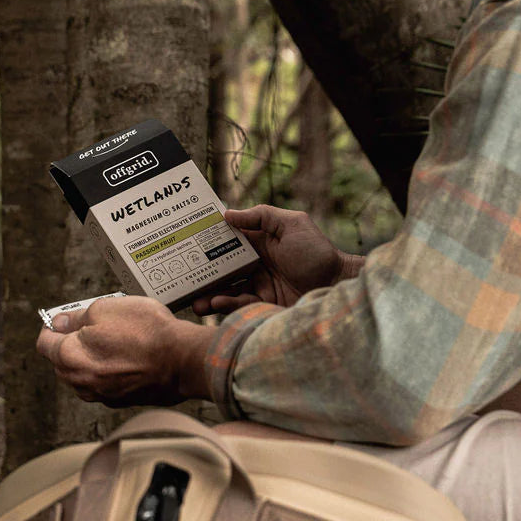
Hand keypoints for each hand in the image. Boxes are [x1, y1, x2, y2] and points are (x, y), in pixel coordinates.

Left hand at [35, 294, 215, 406]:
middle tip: (93, 324)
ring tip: (115, 339)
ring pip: (84, 373)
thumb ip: (77, 317)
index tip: (63, 318)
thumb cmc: (146, 332)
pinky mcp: (121, 400)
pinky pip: (104, 382)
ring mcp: (102, 395)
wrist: (183, 360)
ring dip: (91, 357)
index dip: (52, 326)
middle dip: (72, 342)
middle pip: (62, 361)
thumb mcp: (106, 308)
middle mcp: (81, 382)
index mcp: (70, 358)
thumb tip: (61, 322)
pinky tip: (128, 355)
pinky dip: (109, 370)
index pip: (44, 343)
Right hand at [192, 205, 361, 314]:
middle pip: (222, 269)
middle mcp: (255, 264)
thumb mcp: (292, 225)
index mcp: (259, 243)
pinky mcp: (263, 306)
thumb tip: (227, 214)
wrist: (337, 286)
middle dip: (202, 274)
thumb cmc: (317, 253)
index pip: (227, 241)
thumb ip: (261, 217)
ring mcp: (258, 286)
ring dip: (209, 294)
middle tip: (183, 278)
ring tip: (195, 301)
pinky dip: (226, 305)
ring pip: (226, 290)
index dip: (207, 242)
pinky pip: (239, 305)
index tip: (186, 243)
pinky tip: (216, 304)